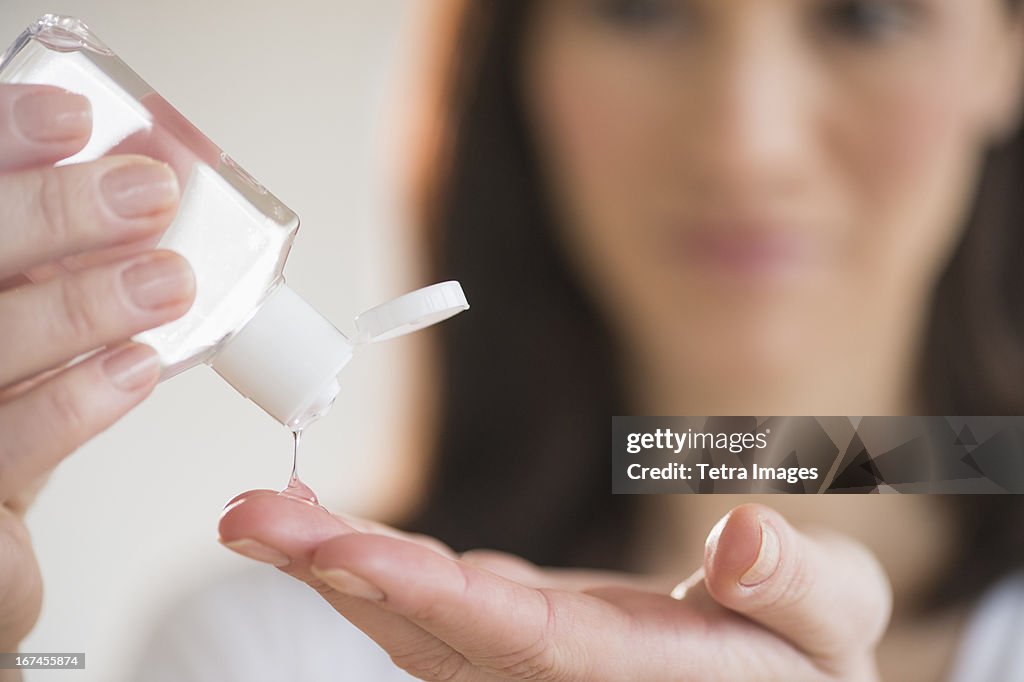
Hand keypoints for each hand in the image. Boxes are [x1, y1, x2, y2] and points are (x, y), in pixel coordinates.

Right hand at [0, 84, 193, 654]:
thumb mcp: (24, 311)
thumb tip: (142, 184)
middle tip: (145, 194)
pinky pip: (10, 448)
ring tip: (167, 280)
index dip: (0, 140)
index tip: (73, 115)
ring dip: (81, 307)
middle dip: (49, 216)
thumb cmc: (5, 401)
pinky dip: (73, 404)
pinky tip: (135, 369)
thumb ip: (53, 258)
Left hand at [220, 494, 891, 680]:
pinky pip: (429, 604)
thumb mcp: (832, 618)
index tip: (343, 551)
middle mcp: (553, 674)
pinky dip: (371, 564)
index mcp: (628, 672)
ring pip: (413, 621)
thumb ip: (795, 583)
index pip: (516, 638)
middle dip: (338, 574)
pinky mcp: (513, 633)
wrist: (772, 680)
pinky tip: (322, 529)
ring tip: (259, 514)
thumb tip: (738, 535)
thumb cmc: (806, 657)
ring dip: (331, 565)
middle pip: (431, 633)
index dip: (427, 596)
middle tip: (250, 516)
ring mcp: (523, 656)